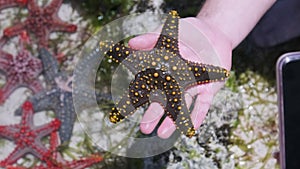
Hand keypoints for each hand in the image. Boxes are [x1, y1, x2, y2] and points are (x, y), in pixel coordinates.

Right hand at [128, 17, 231, 137]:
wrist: (213, 34)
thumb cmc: (188, 33)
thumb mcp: (167, 33)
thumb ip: (150, 39)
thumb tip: (130, 44)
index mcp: (164, 72)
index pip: (148, 87)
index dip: (137, 98)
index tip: (125, 110)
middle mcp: (177, 83)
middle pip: (163, 101)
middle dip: (154, 115)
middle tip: (144, 128)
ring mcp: (192, 88)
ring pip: (181, 106)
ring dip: (173, 120)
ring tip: (162, 134)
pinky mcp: (208, 89)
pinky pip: (203, 105)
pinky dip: (197, 116)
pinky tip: (190, 129)